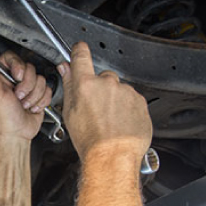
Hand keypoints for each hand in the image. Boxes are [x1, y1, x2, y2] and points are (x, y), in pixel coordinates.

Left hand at [0, 51, 52, 140]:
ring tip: (23, 104)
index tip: (17, 77)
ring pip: (40, 79)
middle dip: (27, 85)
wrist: (17, 134)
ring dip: (34, 96)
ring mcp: (27, 87)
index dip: (18, 65)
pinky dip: (41, 101)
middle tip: (18, 96)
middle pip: (30, 68)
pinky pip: (47, 89)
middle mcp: (13, 80)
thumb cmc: (3, 118)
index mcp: (0, 76)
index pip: (12, 57)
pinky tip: (31, 107)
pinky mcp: (38, 95)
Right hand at [58, 42, 151, 161]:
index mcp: (86, 84)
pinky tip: (120, 123)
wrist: (113, 156)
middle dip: (100, 88)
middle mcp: (107, 83)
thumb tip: (65, 69)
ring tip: (109, 120)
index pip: (81, 55)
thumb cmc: (90, 140)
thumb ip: (68, 86)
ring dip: (114, 100)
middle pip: (102, 77)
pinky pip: (132, 100)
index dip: (79, 51)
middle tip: (96, 108)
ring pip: (118, 90)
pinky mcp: (139, 101)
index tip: (80, 50)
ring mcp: (125, 92)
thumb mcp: (70, 113)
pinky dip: (127, 109)